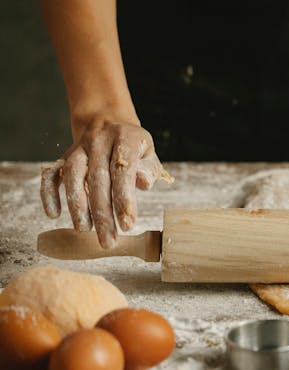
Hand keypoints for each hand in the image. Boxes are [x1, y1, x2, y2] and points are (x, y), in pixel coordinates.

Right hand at [40, 119, 171, 247]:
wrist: (108, 120)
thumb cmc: (133, 146)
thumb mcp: (148, 153)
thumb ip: (149, 169)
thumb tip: (143, 183)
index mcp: (125, 139)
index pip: (123, 171)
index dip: (125, 199)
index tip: (128, 225)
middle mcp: (99, 142)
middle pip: (98, 180)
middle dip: (103, 213)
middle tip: (108, 241)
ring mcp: (79, 148)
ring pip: (73, 176)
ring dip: (77, 205)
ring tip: (83, 229)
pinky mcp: (64, 155)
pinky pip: (51, 173)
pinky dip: (49, 192)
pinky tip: (53, 213)